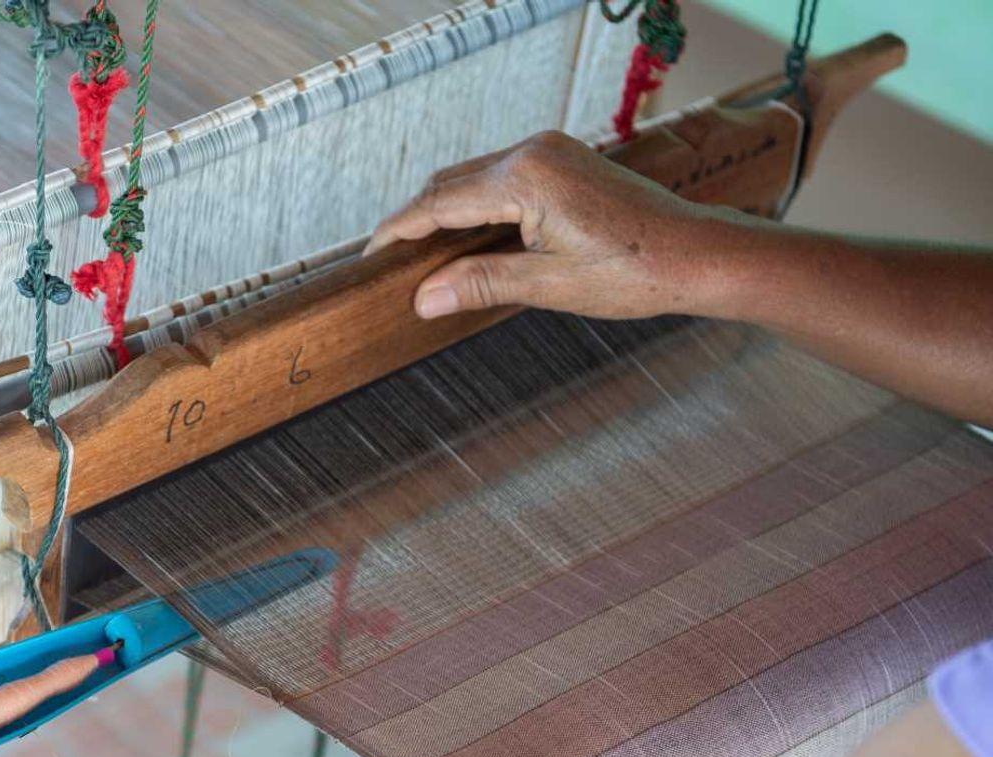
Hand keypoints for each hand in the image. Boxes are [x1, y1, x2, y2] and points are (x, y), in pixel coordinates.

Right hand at [366, 130, 735, 320]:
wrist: (695, 253)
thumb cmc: (635, 272)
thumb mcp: (549, 286)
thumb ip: (481, 284)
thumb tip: (423, 297)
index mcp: (526, 178)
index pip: (439, 204)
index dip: (398, 231)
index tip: (369, 257)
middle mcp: (533, 151)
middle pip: (449, 183)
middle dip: (415, 222)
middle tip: (390, 265)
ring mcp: (550, 151)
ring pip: (472, 177)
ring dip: (444, 213)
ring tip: (422, 257)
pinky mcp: (562, 159)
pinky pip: (499, 176)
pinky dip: (474, 204)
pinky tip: (468, 238)